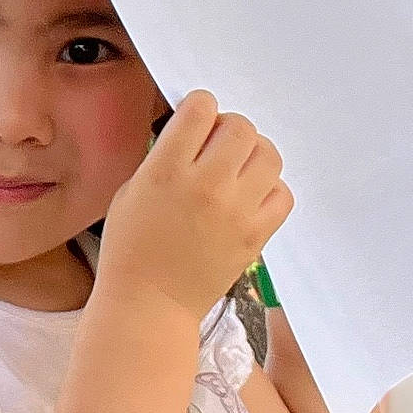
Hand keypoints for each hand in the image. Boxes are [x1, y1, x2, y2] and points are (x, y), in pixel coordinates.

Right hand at [99, 89, 293, 321]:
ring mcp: (236, 210)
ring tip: (237, 170)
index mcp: (165, 171)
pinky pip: (283, 193)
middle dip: (228, 130)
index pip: (201, 109)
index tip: (195, 121)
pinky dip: (269, 189)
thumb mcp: (130, 192)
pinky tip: (249, 198)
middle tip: (216, 147)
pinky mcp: (256, 234)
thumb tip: (194, 133)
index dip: (199, 109)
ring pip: (269, 154)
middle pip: (240, 127)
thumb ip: (163, 158)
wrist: (149, 303)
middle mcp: (205, 185)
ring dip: (253, 155)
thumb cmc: (131, 249)